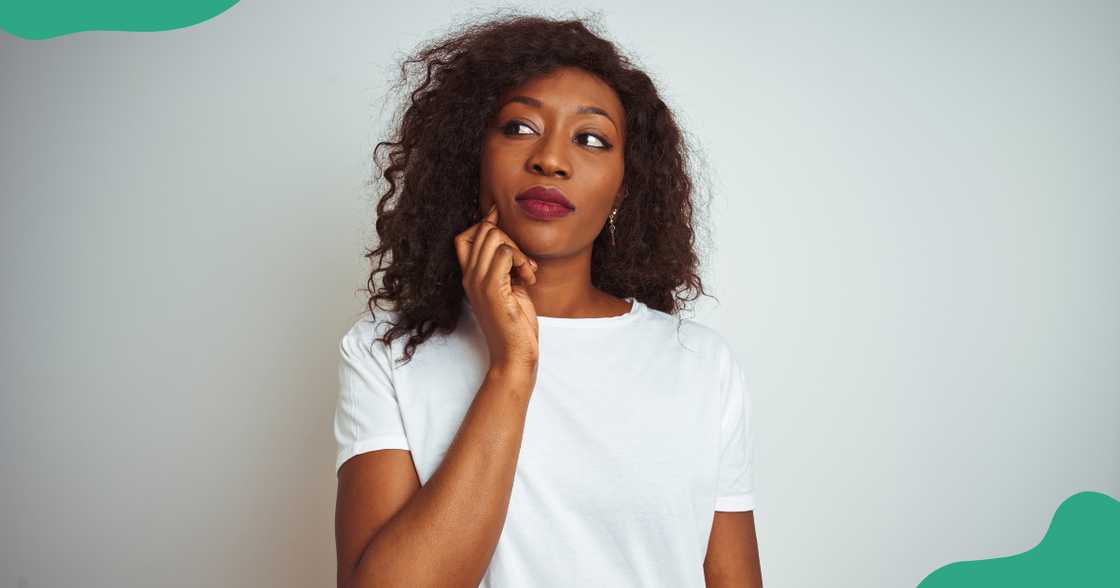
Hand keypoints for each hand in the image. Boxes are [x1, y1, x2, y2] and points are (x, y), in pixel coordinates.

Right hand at [454, 203, 539, 370]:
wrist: (513, 354)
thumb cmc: (515, 324)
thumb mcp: (508, 288)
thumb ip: (505, 266)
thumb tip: (510, 241)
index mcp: (470, 277)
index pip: (464, 236)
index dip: (486, 224)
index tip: (509, 231)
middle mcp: (469, 277)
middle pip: (483, 231)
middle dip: (511, 239)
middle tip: (524, 264)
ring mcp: (478, 282)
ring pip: (495, 237)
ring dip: (519, 250)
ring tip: (527, 273)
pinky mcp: (492, 288)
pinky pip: (506, 253)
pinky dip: (523, 261)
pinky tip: (529, 280)